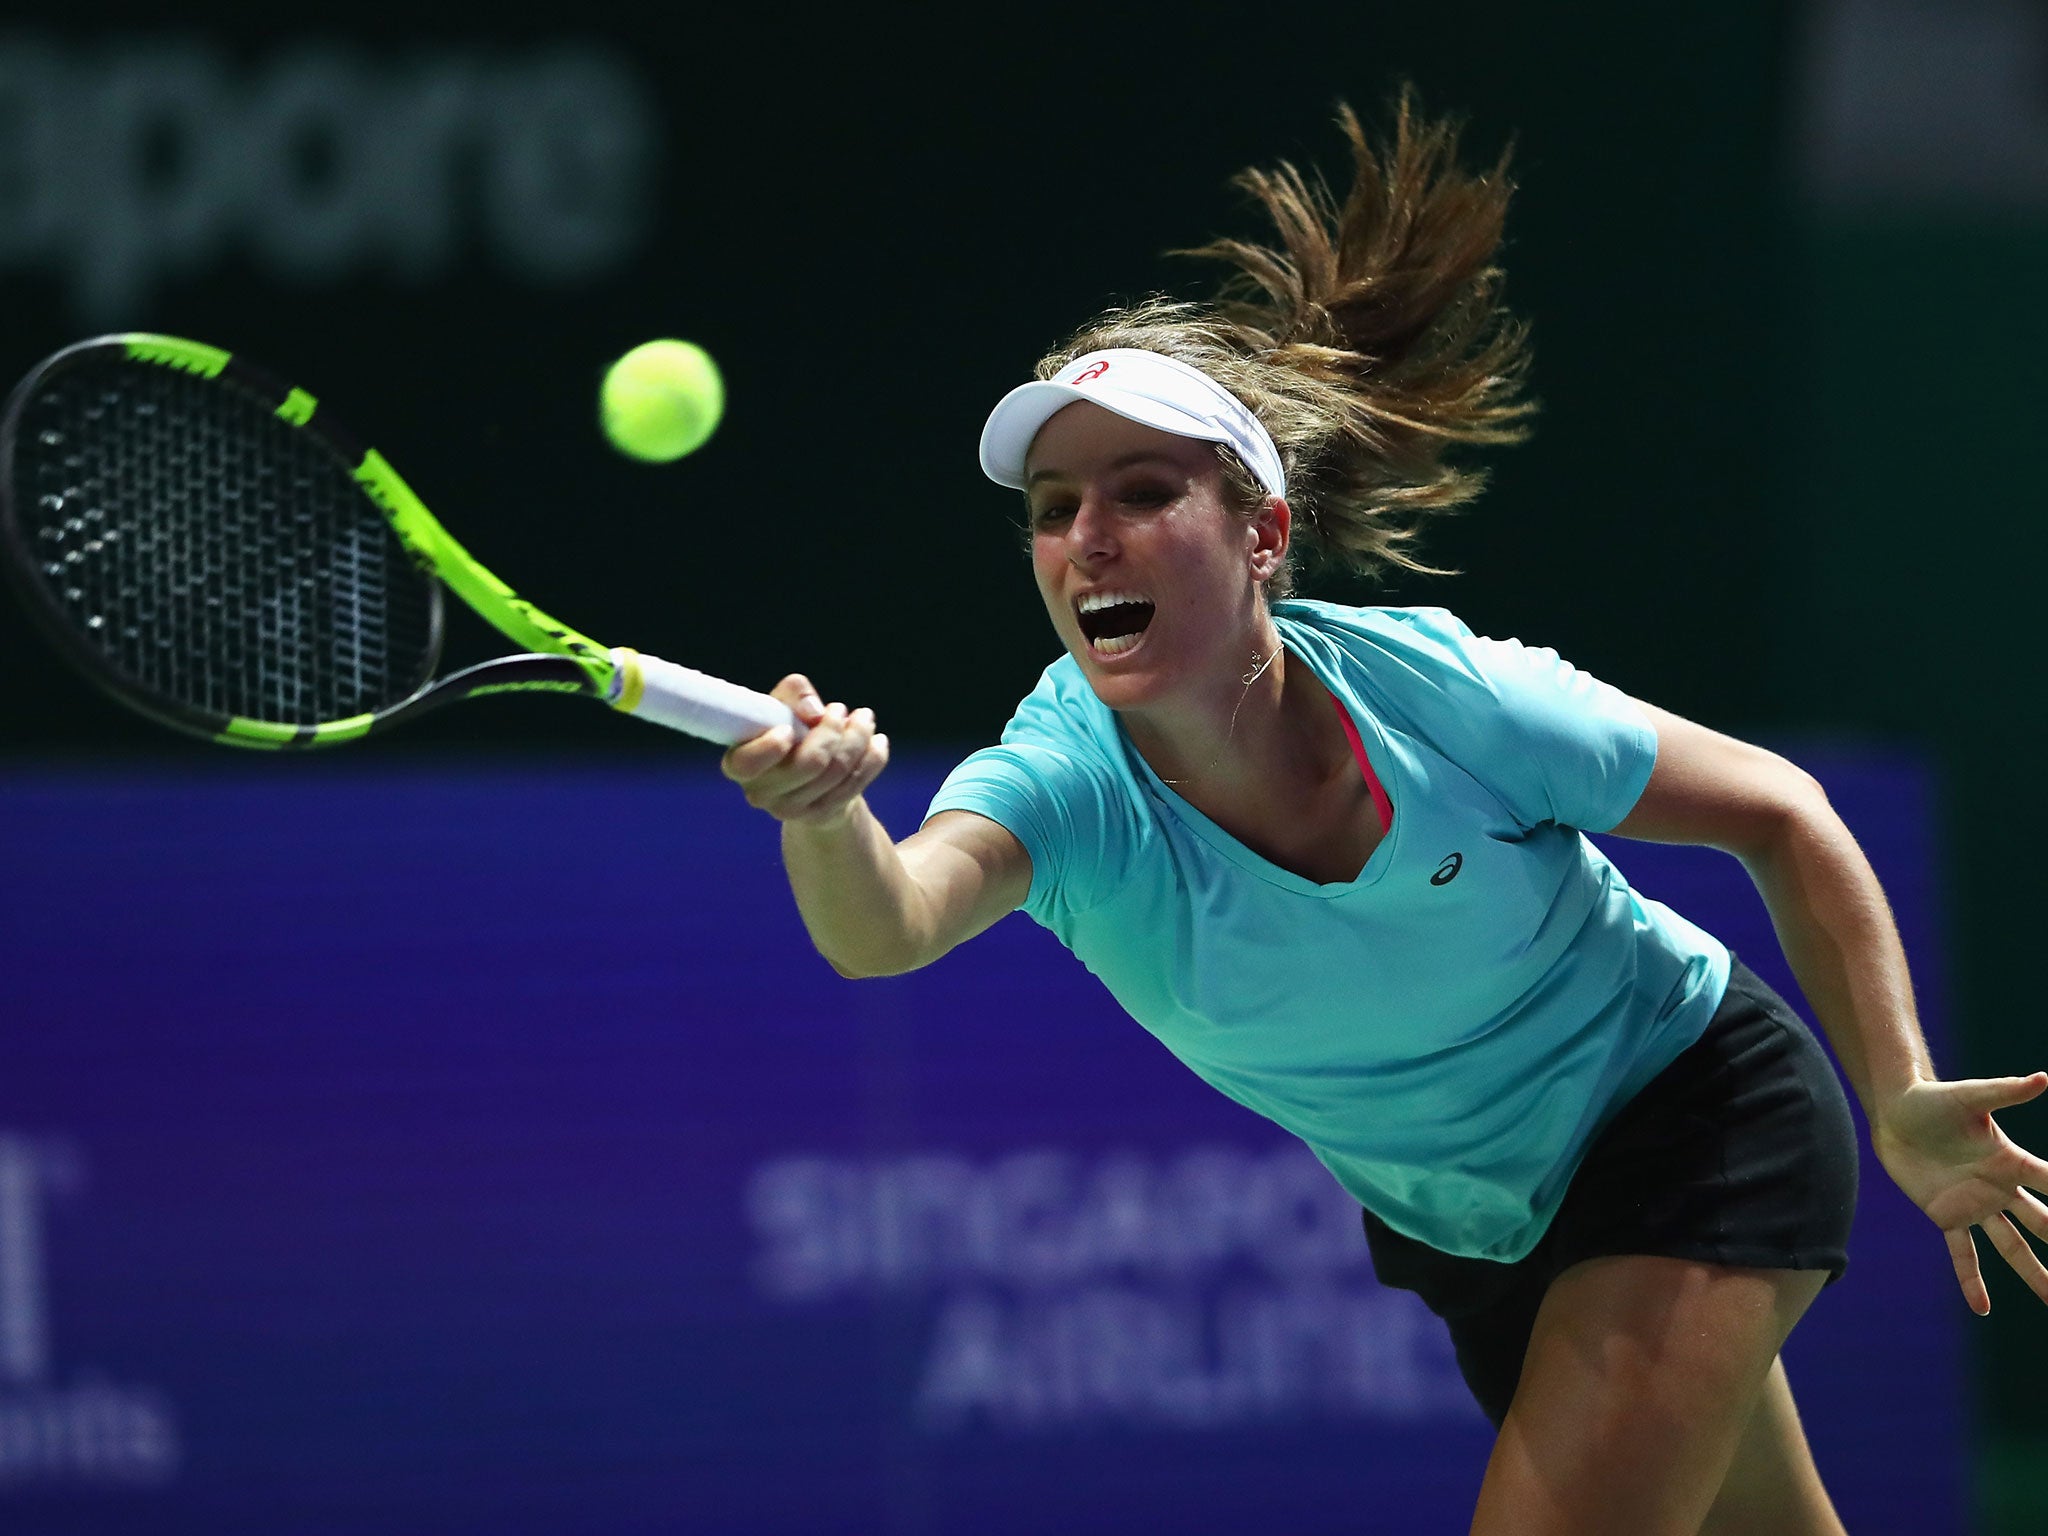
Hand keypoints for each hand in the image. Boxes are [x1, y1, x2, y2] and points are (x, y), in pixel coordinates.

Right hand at [721, 673, 888, 824]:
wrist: (809, 771)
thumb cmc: (788, 728)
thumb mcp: (784, 703)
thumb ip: (793, 693)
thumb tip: (814, 712)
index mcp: (740, 764)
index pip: (748, 764)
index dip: (771, 747)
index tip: (789, 728)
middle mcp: (761, 793)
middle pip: (810, 764)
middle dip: (833, 730)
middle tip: (840, 709)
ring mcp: (792, 810)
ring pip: (838, 771)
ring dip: (858, 737)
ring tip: (864, 718)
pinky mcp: (822, 816)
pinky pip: (857, 783)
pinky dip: (873, 757)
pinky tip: (877, 741)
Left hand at [1873, 1072, 2047, 1313]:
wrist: (1895, 1113)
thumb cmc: (1932, 1099)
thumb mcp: (1968, 1096)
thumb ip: (2005, 1091)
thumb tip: (2043, 1078)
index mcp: (2011, 1162)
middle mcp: (2000, 1188)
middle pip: (2043, 1223)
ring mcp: (1975, 1205)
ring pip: (2012, 1247)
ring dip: (2034, 1273)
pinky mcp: (1946, 1215)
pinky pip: (1962, 1254)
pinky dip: (1971, 1280)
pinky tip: (1981, 1308)